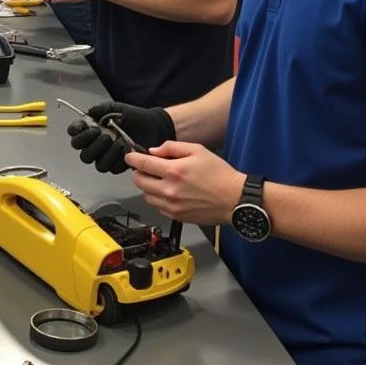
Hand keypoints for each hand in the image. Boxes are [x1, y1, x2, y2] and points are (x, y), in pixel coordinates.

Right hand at [67, 100, 174, 173]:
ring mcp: (107, 157)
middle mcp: (97, 145)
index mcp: (92, 131)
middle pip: (84, 154)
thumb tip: (90, 112)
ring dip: (106, 153)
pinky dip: (118, 158)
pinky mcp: (118, 165)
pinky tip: (125, 148)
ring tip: (117, 141)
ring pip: (97, 164)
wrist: (153, 126)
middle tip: (104, 134)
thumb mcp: (116, 108)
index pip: (75, 135)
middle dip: (92, 145)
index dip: (77, 132)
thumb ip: (101, 109)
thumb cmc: (134, 117)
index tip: (86, 126)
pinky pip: (112, 168)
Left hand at [127, 142, 244, 224]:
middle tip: (147, 168)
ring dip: (148, 186)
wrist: (235, 200)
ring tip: (161, 180)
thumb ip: (172, 148)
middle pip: (139, 181)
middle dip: (139, 172)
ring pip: (146, 195)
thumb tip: (154, 151)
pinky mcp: (177, 217)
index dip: (132, 158)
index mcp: (174, 171)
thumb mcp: (197, 150)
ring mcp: (172, 206)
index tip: (129, 156)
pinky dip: (158, 199)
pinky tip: (169, 192)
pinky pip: (157, 207)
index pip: (142, 164)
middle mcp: (170, 190)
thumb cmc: (220, 175)